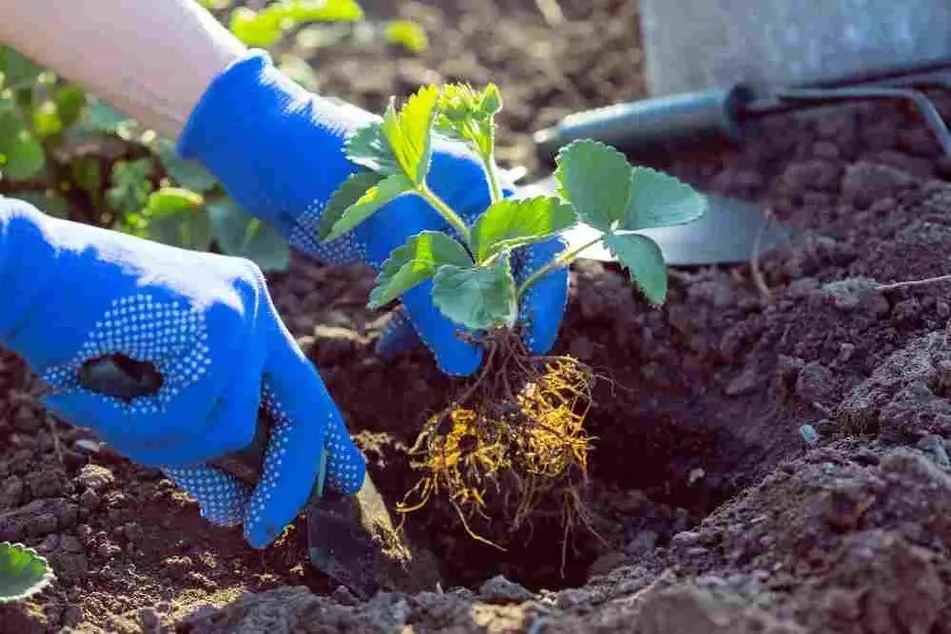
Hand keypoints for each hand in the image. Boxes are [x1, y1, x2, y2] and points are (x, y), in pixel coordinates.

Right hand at [0, 197, 365, 547]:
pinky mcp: (213, 317)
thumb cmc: (72, 335)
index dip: (323, 441)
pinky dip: (132, 425)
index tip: (343, 481)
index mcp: (243, 316)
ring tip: (102, 419)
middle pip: (302, 406)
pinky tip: (85, 400)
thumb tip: (235, 511)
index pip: (299, 388)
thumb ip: (196, 447)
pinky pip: (190, 414)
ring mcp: (238, 306)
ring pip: (230, 427)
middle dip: (286, 477)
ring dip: (161, 445)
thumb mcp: (147, 402)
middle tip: (261, 530)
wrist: (16, 274)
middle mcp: (252, 304)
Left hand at [177, 50, 568, 375]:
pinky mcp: (400, 249)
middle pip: (501, 273)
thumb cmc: (331, 166)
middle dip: (494, 322)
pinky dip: (413, 322)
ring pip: (460, 290)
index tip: (530, 345)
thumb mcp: (388, 230)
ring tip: (436, 363)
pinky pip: (422, 295)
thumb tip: (467, 363)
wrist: (264, 147)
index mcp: (479, 185)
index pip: (535, 242)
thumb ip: (430, 297)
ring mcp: (431, 229)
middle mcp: (464, 207)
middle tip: (483, 364)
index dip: (542, 295)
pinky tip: (390, 347)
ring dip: (451, 328)